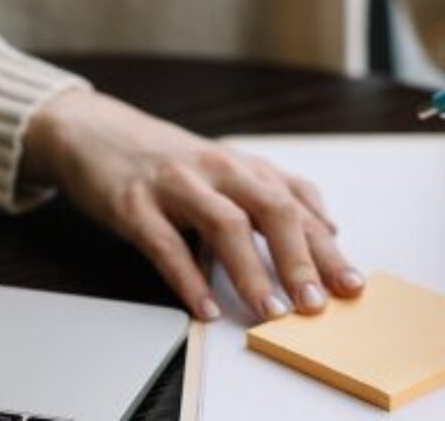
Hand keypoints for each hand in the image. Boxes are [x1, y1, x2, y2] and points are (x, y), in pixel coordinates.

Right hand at [21, 90, 363, 321]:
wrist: (93, 132)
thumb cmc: (167, 160)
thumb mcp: (226, 169)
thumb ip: (274, 194)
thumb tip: (328, 228)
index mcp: (244, 167)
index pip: (299, 205)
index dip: (327, 247)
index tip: (351, 285)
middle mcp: (218, 171)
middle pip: (272, 210)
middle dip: (300, 259)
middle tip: (317, 303)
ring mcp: (176, 186)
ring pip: (225, 226)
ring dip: (253, 272)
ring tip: (271, 312)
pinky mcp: (134, 204)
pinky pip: (167, 245)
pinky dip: (189, 280)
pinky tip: (206, 309)